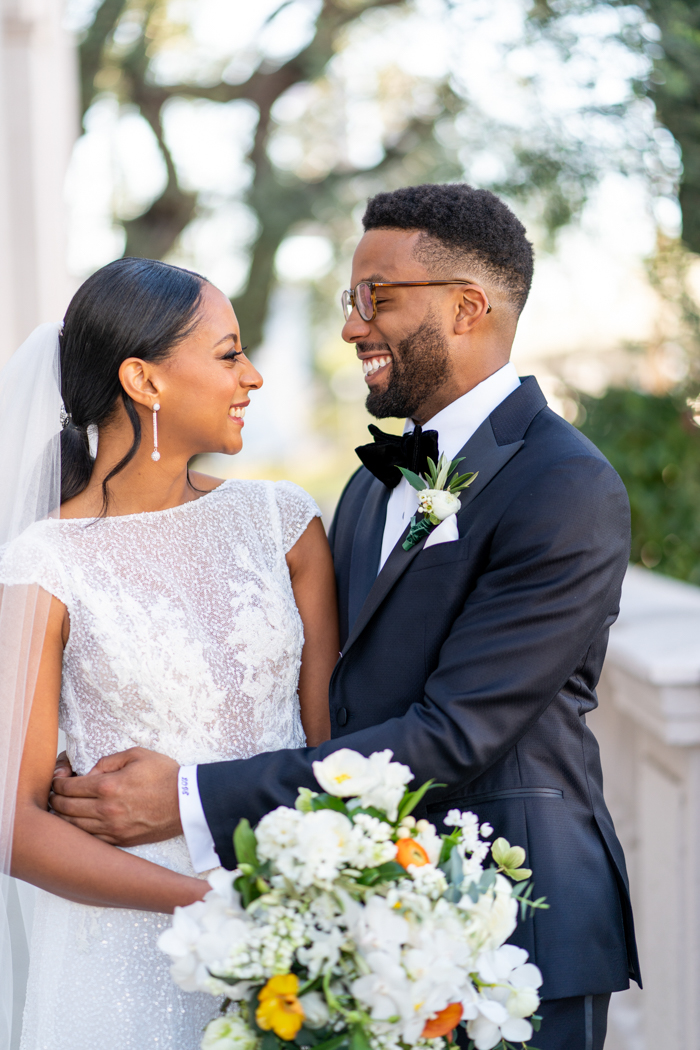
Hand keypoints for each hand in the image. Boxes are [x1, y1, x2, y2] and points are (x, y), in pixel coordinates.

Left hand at [50, 747, 181, 846]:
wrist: (188, 801)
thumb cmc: (165, 775)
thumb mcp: (137, 755)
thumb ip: (108, 761)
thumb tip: (89, 772)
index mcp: (109, 785)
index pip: (69, 787)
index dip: (58, 782)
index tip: (58, 779)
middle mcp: (106, 809)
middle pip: (65, 808)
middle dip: (55, 799)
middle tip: (54, 794)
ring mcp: (112, 828)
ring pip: (73, 827)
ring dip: (62, 817)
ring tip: (61, 809)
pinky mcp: (120, 840)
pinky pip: (90, 839)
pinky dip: (78, 832)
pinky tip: (78, 824)